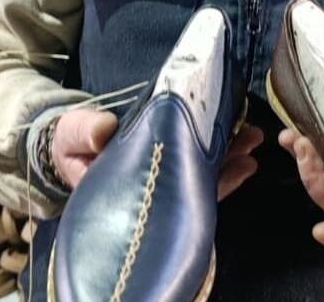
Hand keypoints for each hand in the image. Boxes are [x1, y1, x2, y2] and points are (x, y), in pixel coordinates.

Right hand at [51, 108, 263, 197]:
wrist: (71, 139)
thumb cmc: (72, 143)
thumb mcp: (74, 136)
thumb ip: (85, 132)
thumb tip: (102, 130)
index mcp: (129, 188)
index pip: (170, 193)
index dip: (196, 185)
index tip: (220, 170)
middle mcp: (155, 186)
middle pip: (195, 183)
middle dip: (225, 168)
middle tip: (249, 148)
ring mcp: (164, 173)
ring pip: (202, 170)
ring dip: (230, 154)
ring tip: (252, 137)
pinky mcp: (170, 156)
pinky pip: (200, 158)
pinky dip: (222, 148)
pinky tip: (242, 137)